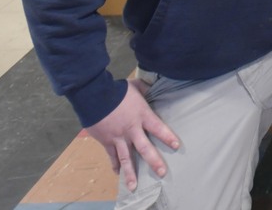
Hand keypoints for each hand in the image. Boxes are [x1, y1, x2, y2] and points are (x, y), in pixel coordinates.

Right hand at [84, 78, 179, 192]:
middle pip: (145, 148)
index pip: (158, 128)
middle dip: (154, 161)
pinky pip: (111, 155)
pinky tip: (117, 173)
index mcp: (142, 115)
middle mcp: (132, 129)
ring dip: (130, 173)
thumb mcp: (135, 87)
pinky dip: (114, 164)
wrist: (94, 94)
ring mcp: (118, 137)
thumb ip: (144, 89)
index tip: (177, 146)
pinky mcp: (106, 141)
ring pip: (125, 158)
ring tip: (134, 186)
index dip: (168, 137)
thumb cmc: (116, 89)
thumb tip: (151, 85)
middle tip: (161, 173)